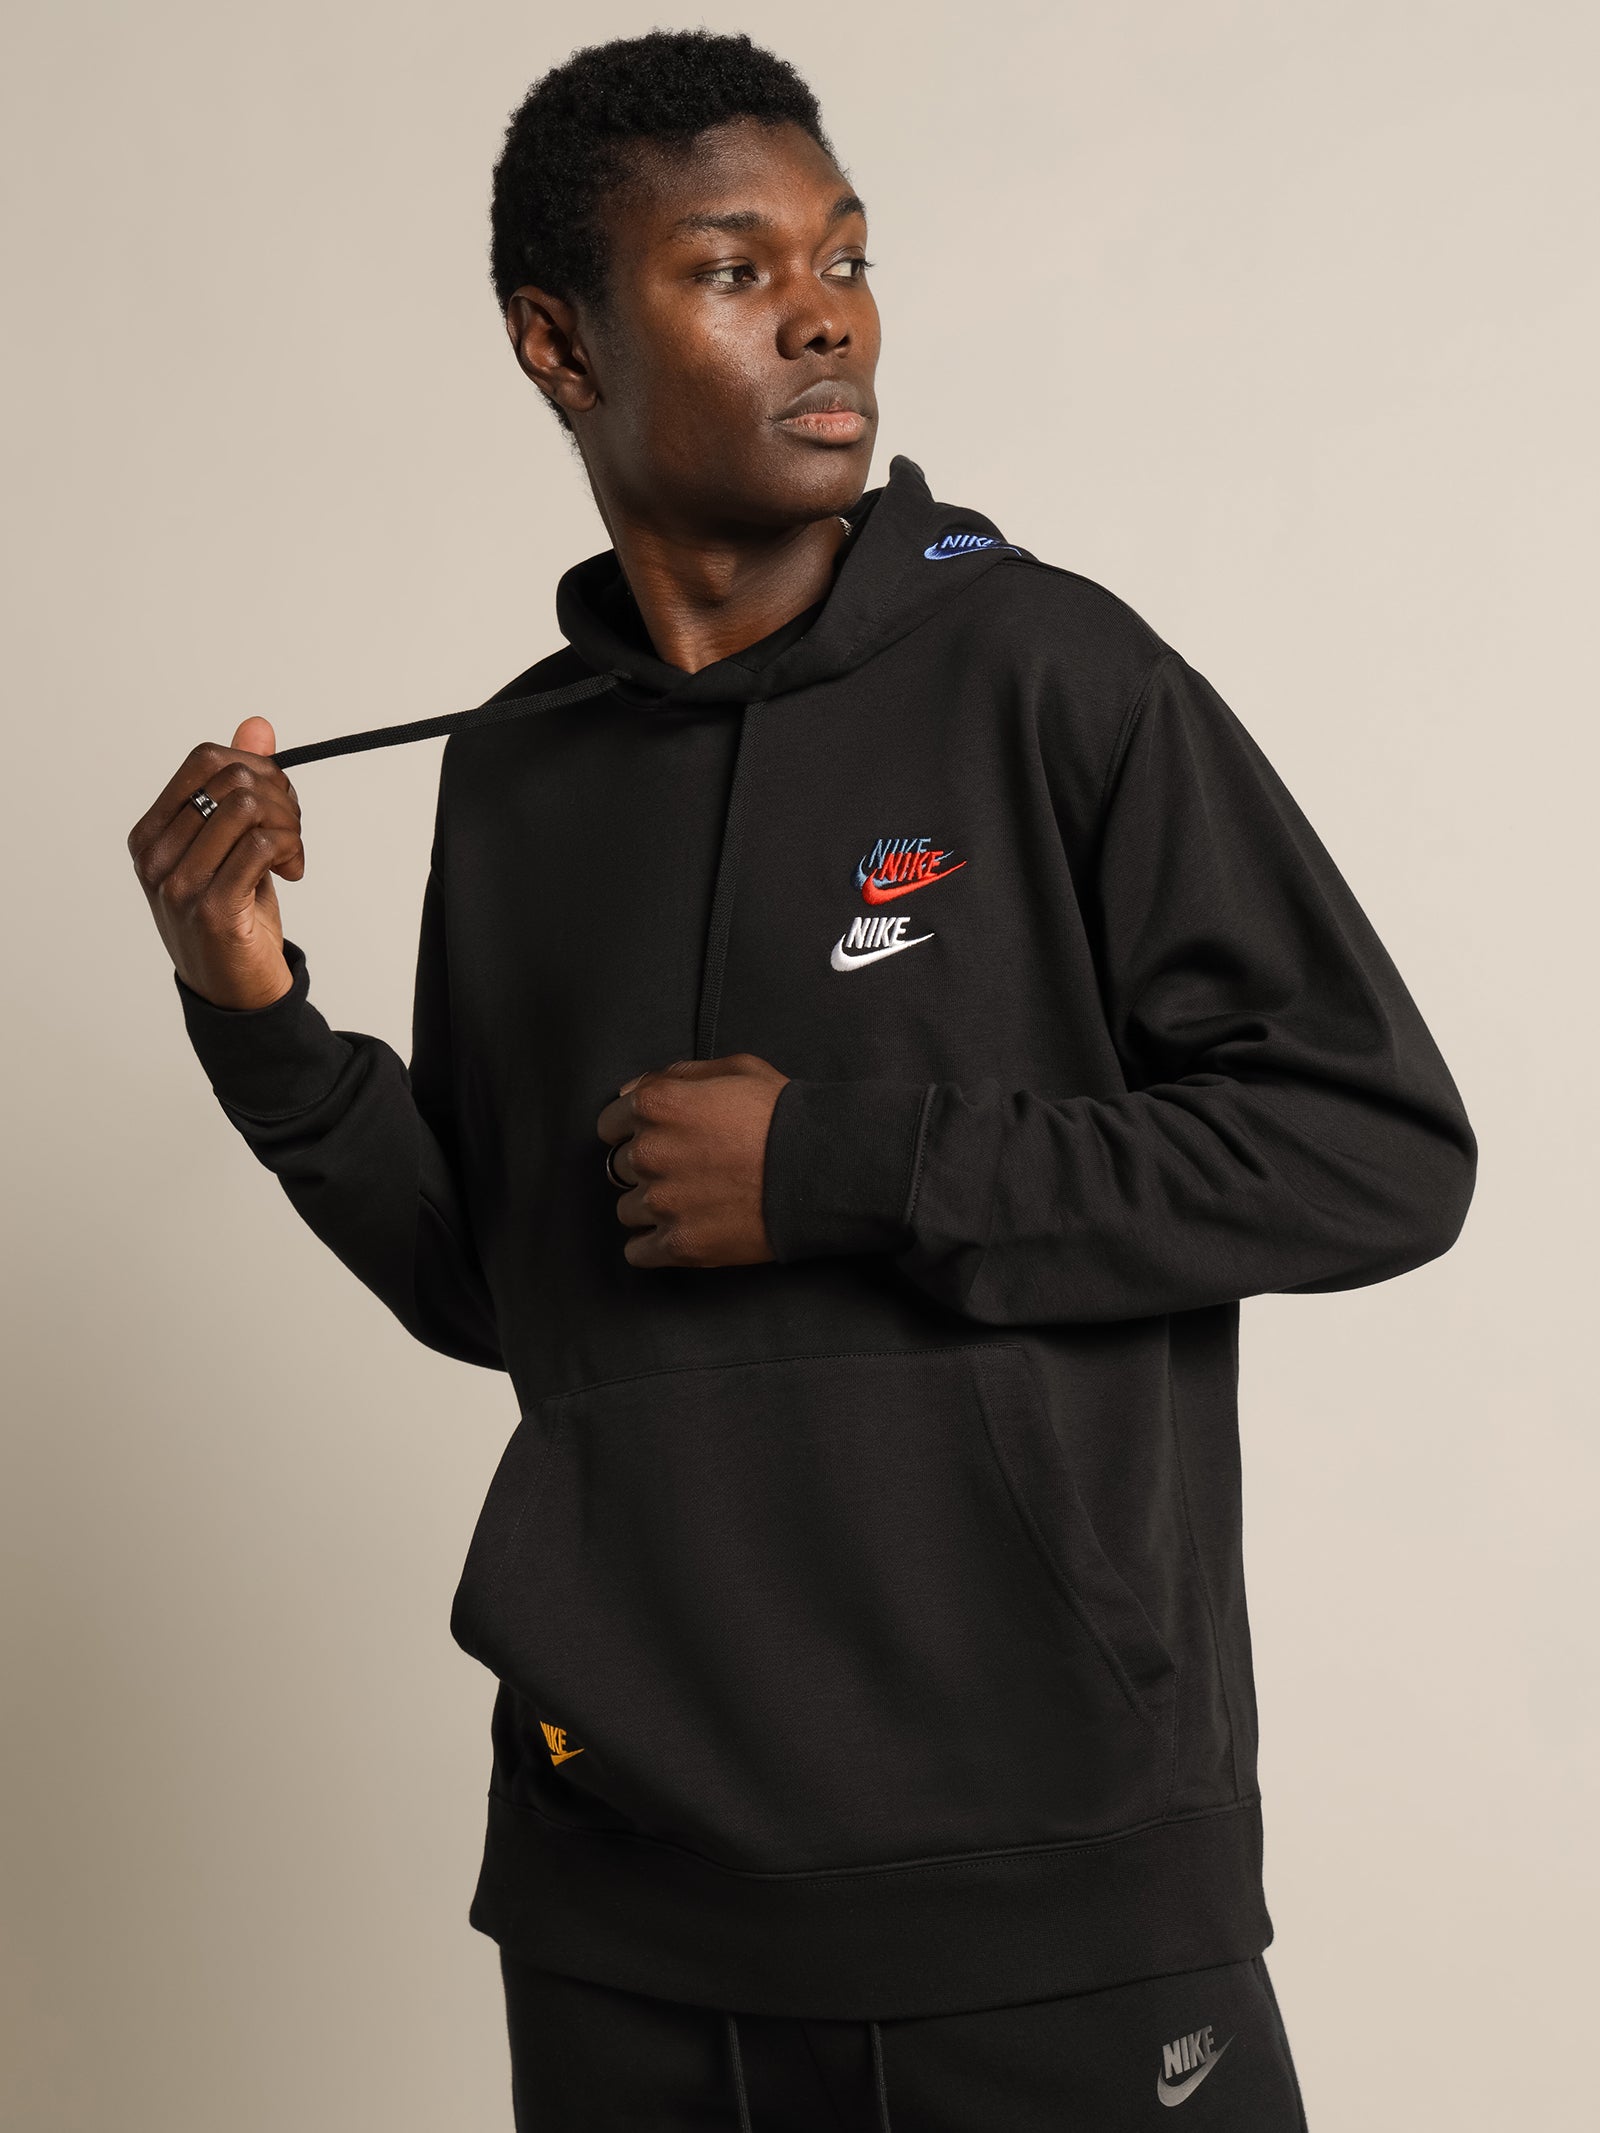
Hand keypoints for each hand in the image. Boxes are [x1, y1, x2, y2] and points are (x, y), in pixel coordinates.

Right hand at [127, 717, 302, 1009]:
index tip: (276, 802)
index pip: (203, 759)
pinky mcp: (213, 908)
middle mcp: (156, 856)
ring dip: (288, 824)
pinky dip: (291, 850)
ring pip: (248, 806)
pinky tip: (291, 872)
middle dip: (279, 795)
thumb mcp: (230, 844)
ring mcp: (179, 883)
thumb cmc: (231, 913)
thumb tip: (257, 726)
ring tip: (292, 853)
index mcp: (150, 834)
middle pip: (230, 777)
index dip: (254, 767)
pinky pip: (263, 845)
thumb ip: (237, 785)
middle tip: (292, 830)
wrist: (234, 991)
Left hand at [596, 1055, 789, 1268]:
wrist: (822, 1169)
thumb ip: (678, 1074)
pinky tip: (677, 1233)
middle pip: (622, 1167)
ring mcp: (662, 1203)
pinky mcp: (680, 1244)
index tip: (656, 1137)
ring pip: (628, 1210)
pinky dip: (652, 1246)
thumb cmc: (783, 1115)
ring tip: (691, 1202)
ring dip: (651, 1206)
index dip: (632, 1129)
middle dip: (649, 1167)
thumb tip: (634, 1091)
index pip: (609, 1123)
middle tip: (687, 1168)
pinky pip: (638, 1252)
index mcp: (657, 1106)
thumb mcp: (737, 1069)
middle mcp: (650, 1153)